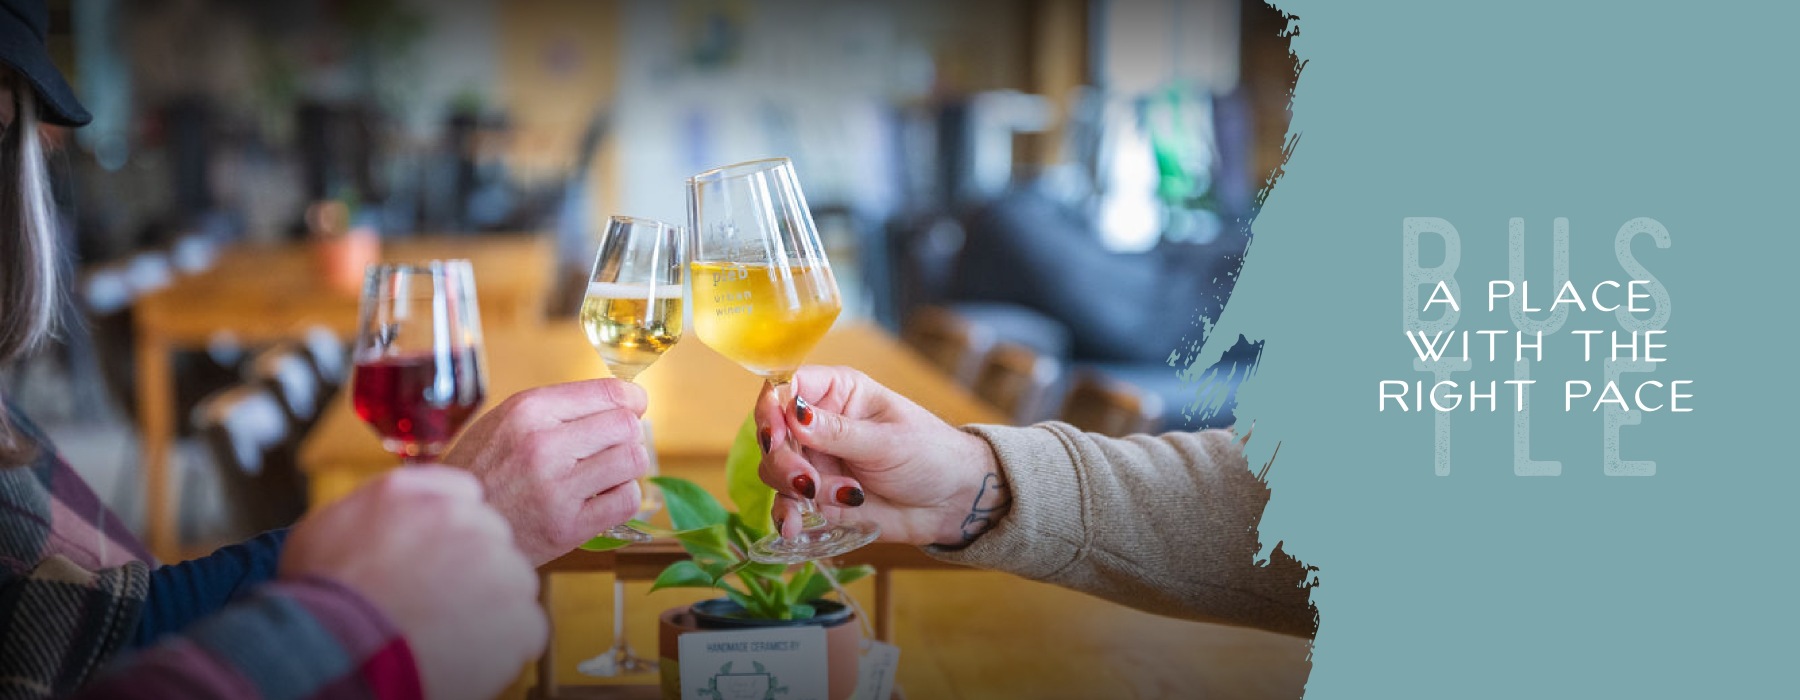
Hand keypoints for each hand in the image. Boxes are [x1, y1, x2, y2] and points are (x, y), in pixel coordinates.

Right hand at [280, 467, 544, 699]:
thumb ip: (386, 500)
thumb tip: (412, 503)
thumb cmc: (324, 595)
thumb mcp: (333, 520)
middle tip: (437, 601)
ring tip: (447, 631)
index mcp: (429, 495)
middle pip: (493, 541)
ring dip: (491, 605)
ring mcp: (502, 568)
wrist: (337, 650)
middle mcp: (471, 521)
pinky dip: (505, 645)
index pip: (466, 499)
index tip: (435, 560)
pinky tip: (466, 655)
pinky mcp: (521, 617)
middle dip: (471, 568)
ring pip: (513, 583)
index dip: (450, 534)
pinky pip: (526, 628)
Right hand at [444, 379, 650, 564]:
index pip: (610, 393)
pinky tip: (600, 499)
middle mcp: (543, 445)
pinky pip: (627, 501)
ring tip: (605, 473)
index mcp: (528, 410)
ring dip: (627, 467)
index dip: (631, 401)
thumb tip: (625, 402)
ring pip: (633, 461)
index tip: (633, 408)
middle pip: (627, 426)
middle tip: (612, 446)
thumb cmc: (482, 471)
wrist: (451, 526)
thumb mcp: (505, 422)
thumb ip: (558, 410)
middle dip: (627, 435)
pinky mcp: (568, 527)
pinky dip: (621, 498)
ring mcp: (557, 488)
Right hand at [755, 366, 1007, 546]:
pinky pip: (788, 504)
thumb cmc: (931, 454)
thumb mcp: (888, 441)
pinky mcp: (818, 497)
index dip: (772, 406)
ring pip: (775, 469)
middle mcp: (818, 424)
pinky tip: (794, 529)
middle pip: (774, 432)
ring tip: (831, 498)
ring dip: (792, 488)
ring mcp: (816, 461)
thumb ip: (838, 432)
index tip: (776, 433)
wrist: (951, 502)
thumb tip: (793, 413)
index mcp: (838, 393)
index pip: (788, 386)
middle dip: (784, 458)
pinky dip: (787, 516)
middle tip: (808, 481)